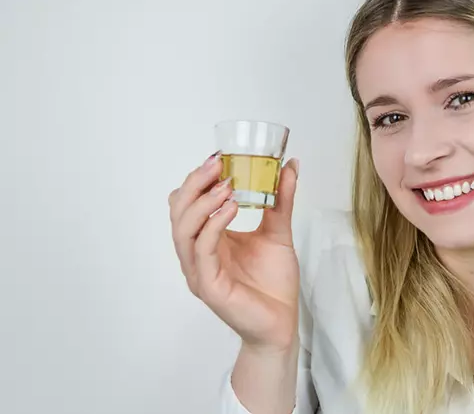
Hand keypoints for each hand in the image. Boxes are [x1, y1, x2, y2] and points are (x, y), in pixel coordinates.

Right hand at [169, 152, 300, 350]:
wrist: (283, 322)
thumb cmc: (274, 283)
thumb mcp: (277, 232)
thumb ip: (280, 200)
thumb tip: (289, 166)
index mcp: (208, 240)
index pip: (188, 203)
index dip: (198, 179)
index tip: (219, 157)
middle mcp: (197, 254)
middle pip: (178, 211)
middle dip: (195, 183)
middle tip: (218, 164)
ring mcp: (199, 270)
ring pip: (183, 229)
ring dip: (202, 203)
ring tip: (226, 185)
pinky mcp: (208, 285)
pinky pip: (202, 250)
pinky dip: (213, 226)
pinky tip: (230, 209)